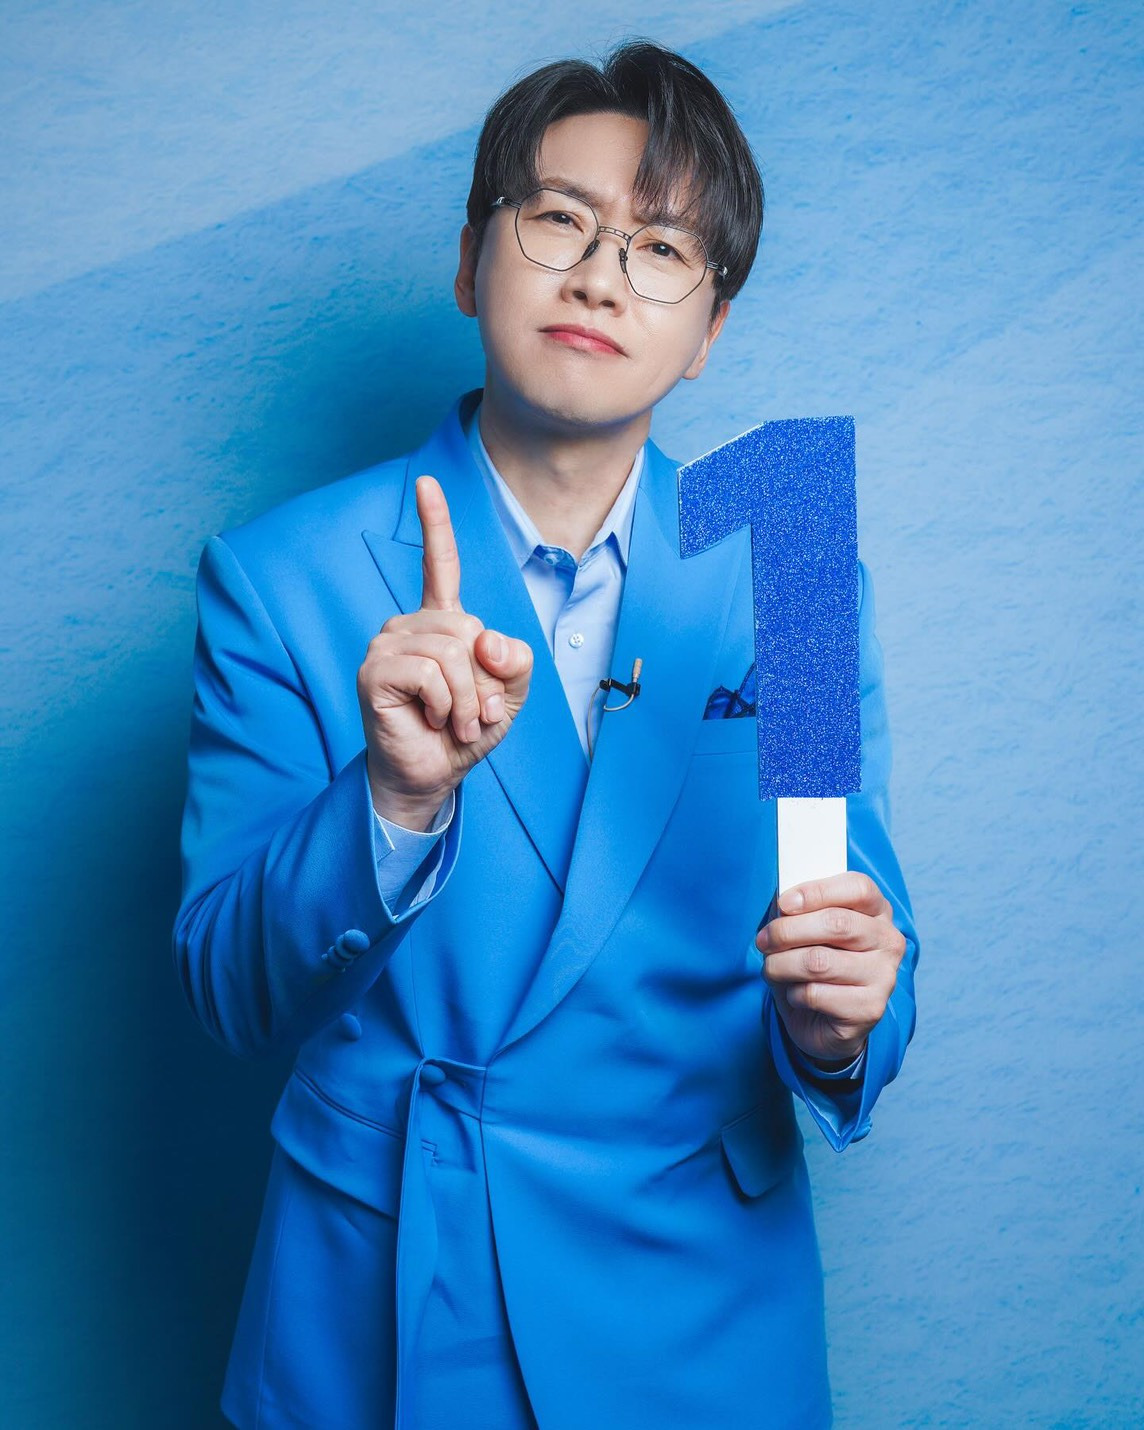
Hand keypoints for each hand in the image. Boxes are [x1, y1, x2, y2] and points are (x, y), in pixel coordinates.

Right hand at [356, 475, 532, 828]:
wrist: (432, 775)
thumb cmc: (464, 731)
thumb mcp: (508, 696)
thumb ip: (516, 663)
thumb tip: (489, 640)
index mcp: (441, 621)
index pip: (440, 565)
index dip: (435, 524)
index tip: (426, 482)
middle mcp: (409, 624)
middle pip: (468, 627)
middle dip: (484, 680)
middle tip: (472, 712)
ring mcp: (387, 644)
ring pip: (453, 652)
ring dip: (467, 698)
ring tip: (454, 721)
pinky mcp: (374, 670)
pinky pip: (431, 672)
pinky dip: (446, 704)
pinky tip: (433, 720)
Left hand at [756, 872, 905, 1066]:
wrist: (824, 1023)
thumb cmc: (815, 965)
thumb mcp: (807, 931)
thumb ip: (800, 912)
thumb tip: (781, 906)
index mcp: (878, 911)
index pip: (859, 888)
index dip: (817, 892)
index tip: (784, 903)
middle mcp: (888, 941)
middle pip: (836, 923)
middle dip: (787, 931)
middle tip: (764, 940)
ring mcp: (884, 976)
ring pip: (819, 962)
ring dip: (782, 965)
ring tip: (772, 968)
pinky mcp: (870, 1009)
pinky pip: (816, 994)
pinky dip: (794, 994)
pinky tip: (797, 995)